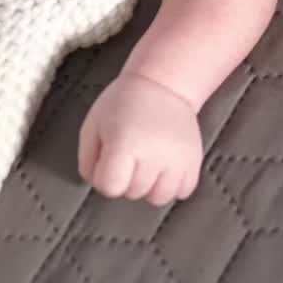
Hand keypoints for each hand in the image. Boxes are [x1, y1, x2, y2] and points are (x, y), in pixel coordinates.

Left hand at [78, 71, 202, 205]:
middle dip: (127, 178)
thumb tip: (97, 186)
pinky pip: (182, 192)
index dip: (104, 176)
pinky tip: (165, 164)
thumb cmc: (123, 104)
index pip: (109, 187)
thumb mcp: (93, 125)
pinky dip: (173, 184)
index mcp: (124, 143)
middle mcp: (153, 154)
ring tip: (148, 161)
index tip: (109, 158)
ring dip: (150, 185)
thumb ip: (88, 161)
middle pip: (133, 192)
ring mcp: (177, 159)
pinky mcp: (194, 161)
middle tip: (130, 151)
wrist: (162, 84)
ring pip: (158, 198)